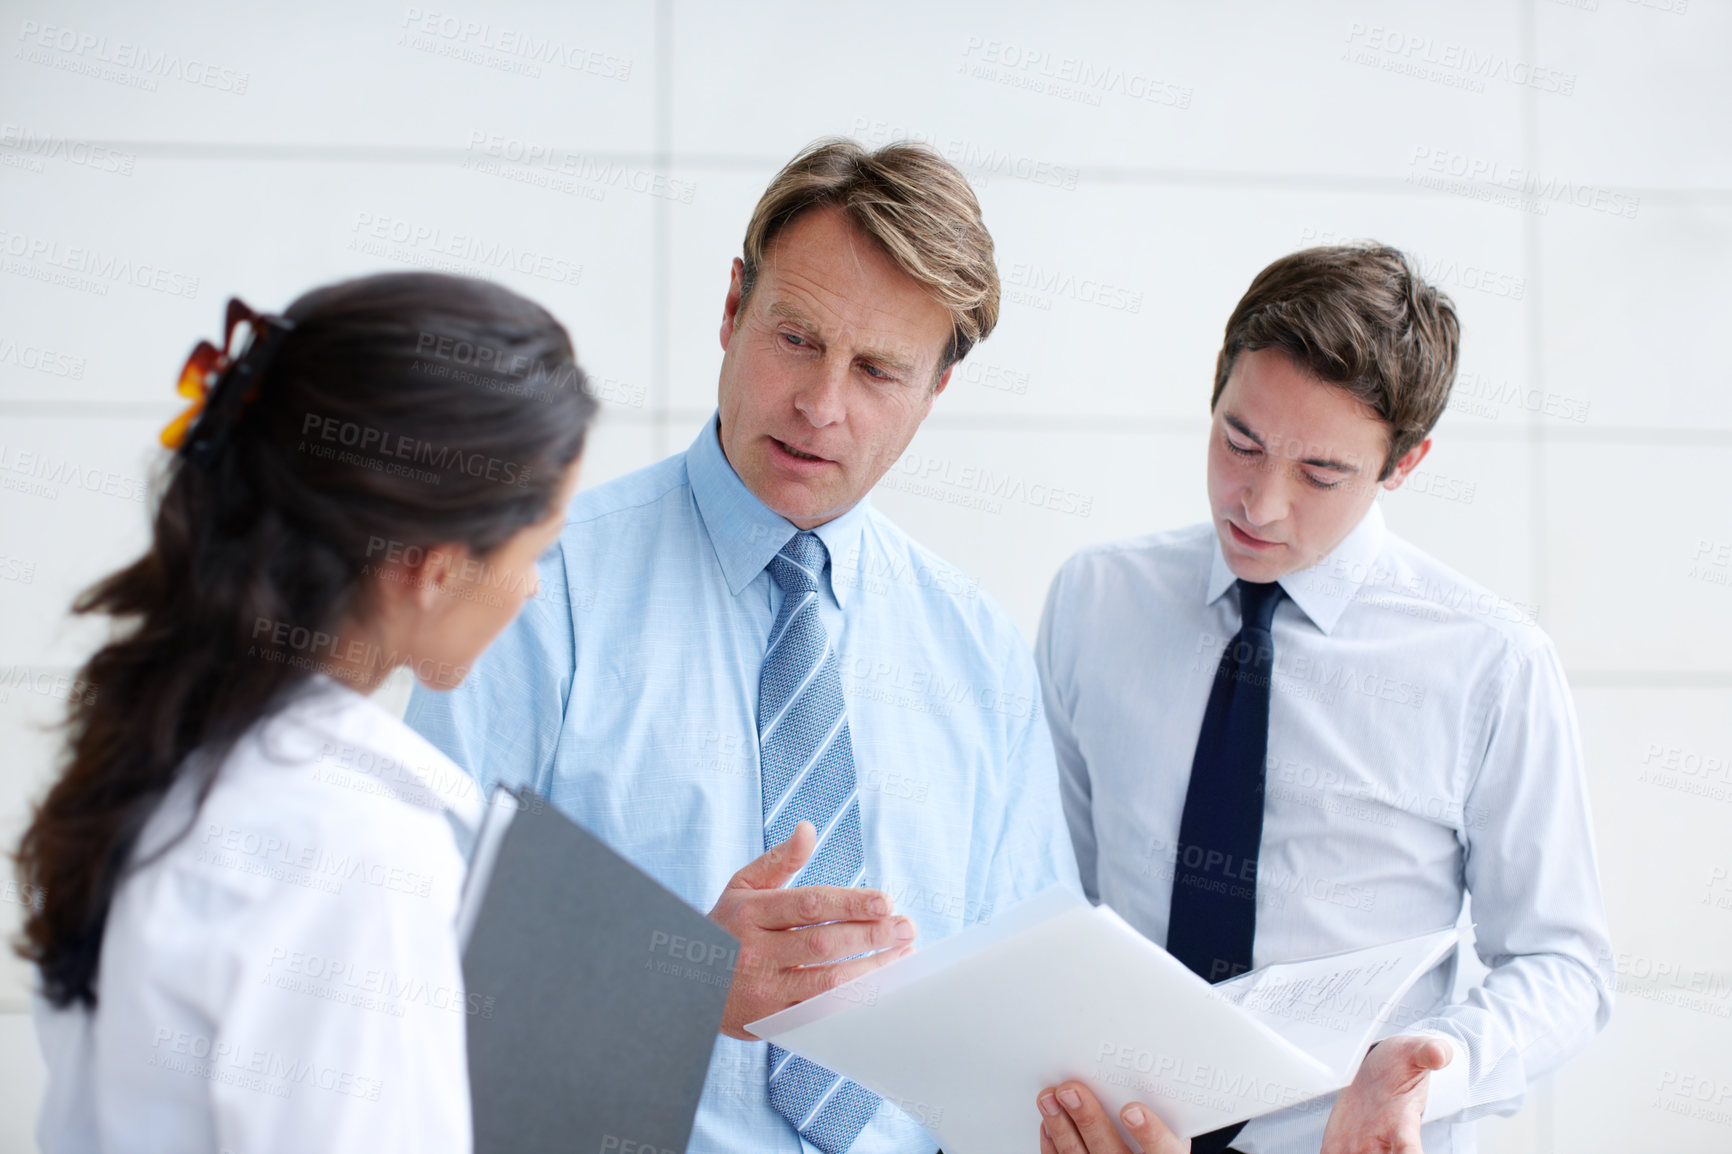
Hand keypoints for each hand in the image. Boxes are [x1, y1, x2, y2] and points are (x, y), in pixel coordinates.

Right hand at [709, 820, 916, 1039]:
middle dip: (872, 935)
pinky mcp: (771, 1020)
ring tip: (903, 954)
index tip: (886, 902)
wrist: (684, 982)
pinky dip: (853, 999)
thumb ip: (779, 860)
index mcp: (752, 912)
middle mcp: (756, 950)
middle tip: (906, 927)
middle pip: (823, 943)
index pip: (809, 904)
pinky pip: (820, 1011)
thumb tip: (808, 829)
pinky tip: (878, 986)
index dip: (850, 903)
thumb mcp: (742, 887)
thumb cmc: (726, 927)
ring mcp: (763, 989)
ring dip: (872, 968)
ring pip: (826, 981)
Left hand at [1037, 1080, 1187, 1153]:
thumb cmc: (1154, 1139)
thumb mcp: (1170, 1125)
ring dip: (1059, 1124)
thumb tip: (1142, 1066)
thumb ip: (1160, 1104)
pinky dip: (1051, 1141)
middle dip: (1087, 1118)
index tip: (1132, 1110)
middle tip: (1071, 1091)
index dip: (1149, 1132)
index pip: (1161, 1150)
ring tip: (1049, 1097)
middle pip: (1108, 1149)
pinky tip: (1047, 1121)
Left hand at [1321, 1035, 1452, 1153]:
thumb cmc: (1402, 1066)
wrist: (1381, 1073)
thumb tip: (1440, 1053)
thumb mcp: (1417, 1051)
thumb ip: (1430, 1052)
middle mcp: (1382, 1143)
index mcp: (1401, 1124)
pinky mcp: (1337, 1146)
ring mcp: (1359, 1147)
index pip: (1408, 1149)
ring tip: (1342, 1151)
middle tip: (1361, 1150)